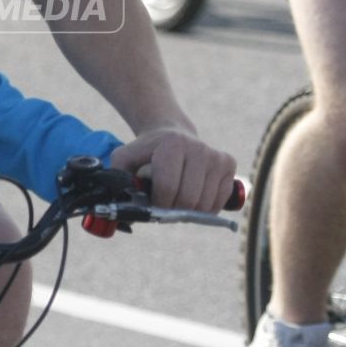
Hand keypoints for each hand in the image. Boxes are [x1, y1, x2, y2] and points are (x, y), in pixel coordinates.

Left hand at [110, 125, 236, 213]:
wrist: (171, 134)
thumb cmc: (146, 153)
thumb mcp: (125, 159)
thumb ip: (117, 180)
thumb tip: (120, 212)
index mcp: (172, 145)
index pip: (168, 188)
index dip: (159, 204)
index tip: (153, 203)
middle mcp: (198, 148)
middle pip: (188, 199)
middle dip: (174, 209)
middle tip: (166, 204)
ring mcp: (216, 156)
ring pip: (206, 204)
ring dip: (190, 210)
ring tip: (178, 198)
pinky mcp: (228, 163)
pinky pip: (220, 200)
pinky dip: (206, 207)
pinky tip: (194, 196)